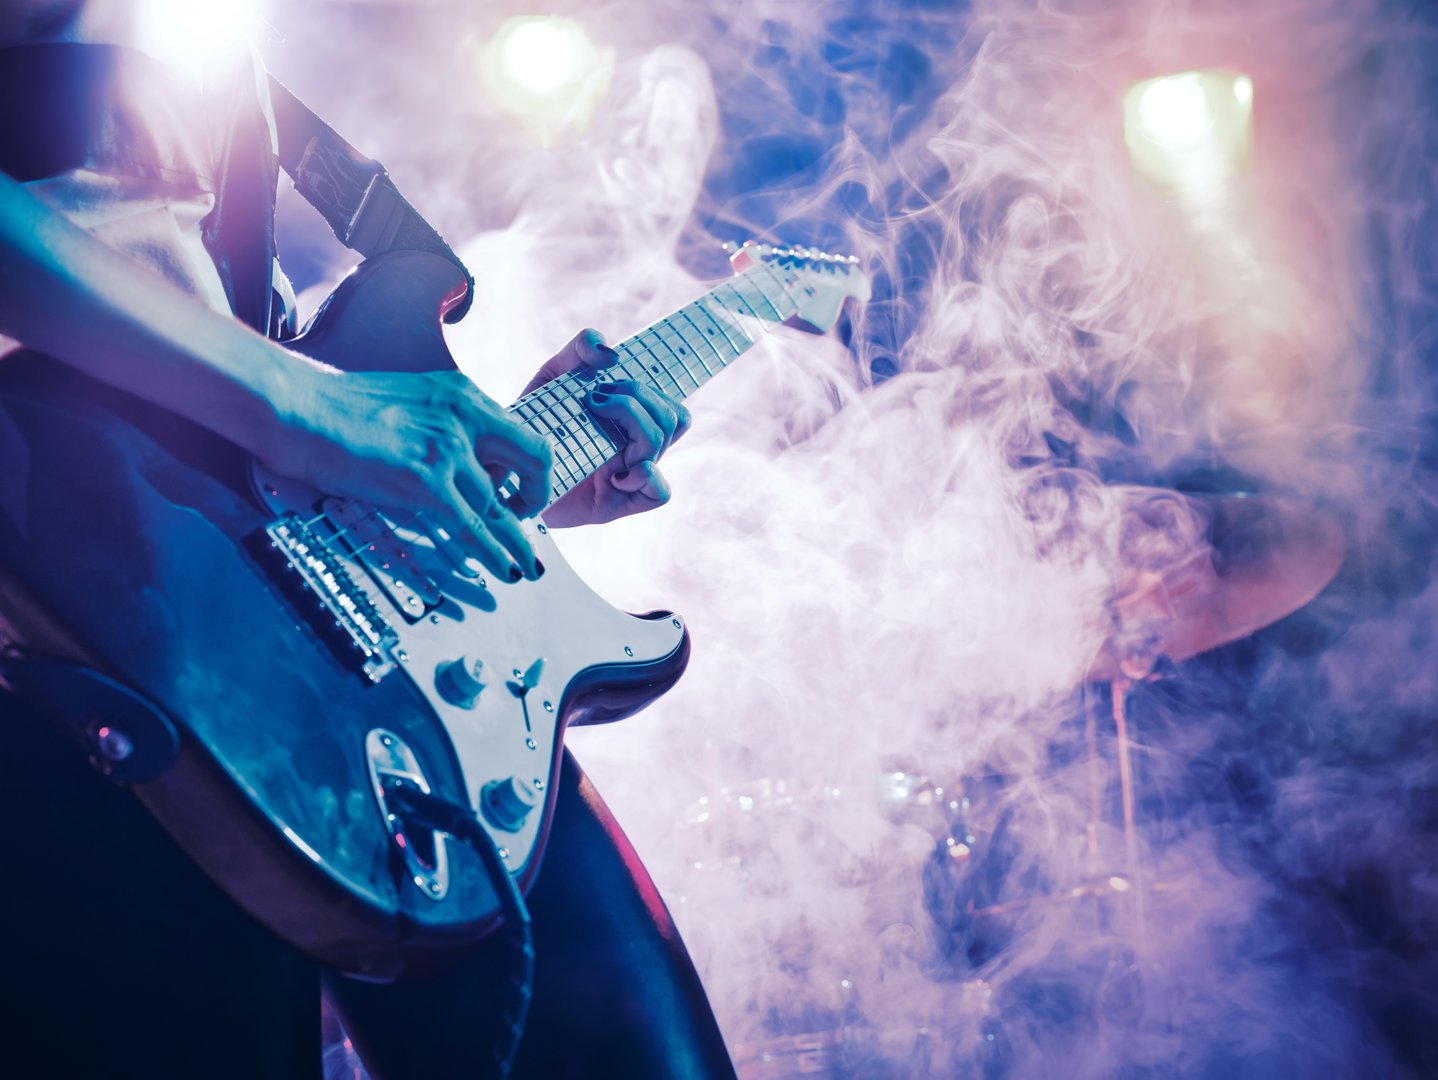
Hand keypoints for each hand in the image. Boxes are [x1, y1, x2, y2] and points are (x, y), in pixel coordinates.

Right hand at [263, 366, 552, 580]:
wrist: (301, 409)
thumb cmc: (341, 409)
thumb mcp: (411, 401)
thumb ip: (444, 425)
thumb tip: (463, 461)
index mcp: (462, 396)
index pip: (519, 434)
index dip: (528, 468)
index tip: (521, 491)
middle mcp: (465, 418)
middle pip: (533, 459)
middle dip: (537, 497)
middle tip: (529, 521)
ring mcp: (447, 449)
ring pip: (501, 505)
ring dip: (517, 540)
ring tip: (527, 566)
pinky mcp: (425, 480)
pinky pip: (474, 525)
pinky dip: (496, 552)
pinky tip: (507, 570)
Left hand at [524, 329, 691, 526]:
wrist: (504, 468)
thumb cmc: (537, 424)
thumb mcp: (554, 377)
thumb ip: (581, 350)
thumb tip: (611, 354)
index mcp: (631, 424)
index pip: (671, 405)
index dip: (654, 390)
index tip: (612, 382)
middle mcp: (636, 450)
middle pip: (672, 418)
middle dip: (634, 398)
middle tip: (595, 400)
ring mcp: (629, 478)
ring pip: (661, 443)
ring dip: (633, 422)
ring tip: (594, 418)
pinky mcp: (615, 505)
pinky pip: (659, 492)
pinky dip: (645, 475)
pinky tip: (612, 473)